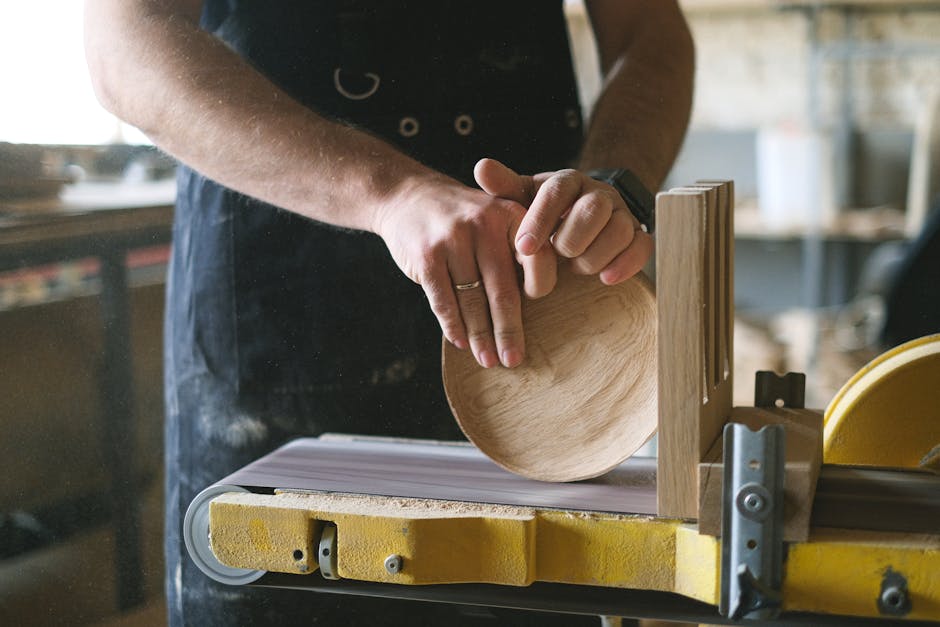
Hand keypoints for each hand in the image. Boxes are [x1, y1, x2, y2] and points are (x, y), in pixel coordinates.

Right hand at [374, 174, 553, 368]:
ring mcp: (453, 239)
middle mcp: (484, 224)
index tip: (538, 315)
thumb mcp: (496, 216)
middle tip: (513, 359)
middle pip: (503, 289)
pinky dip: (452, 325)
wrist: (408, 195)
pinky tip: (460, 342)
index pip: (538, 260)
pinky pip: (444, 301)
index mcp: (511, 214)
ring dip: (480, 336)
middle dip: (508, 330)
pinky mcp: (427, 256)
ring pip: (472, 300)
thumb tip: (538, 304)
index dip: (540, 290)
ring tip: (488, 359)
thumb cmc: (463, 218)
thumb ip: (520, 248)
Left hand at [474, 159, 653, 292]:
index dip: (541, 220)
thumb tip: (482, 167)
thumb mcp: (522, 200)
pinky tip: (605, 278)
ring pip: (620, 229)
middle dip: (572, 238)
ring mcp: (621, 215)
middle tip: (558, 255)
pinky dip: (626, 264)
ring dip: (594, 255)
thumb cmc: (544, 214)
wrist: (578, 221)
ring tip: (576, 267)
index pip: (557, 192)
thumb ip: (504, 187)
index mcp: (568, 182)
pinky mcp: (637, 236)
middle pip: (594, 208)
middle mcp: (598, 194)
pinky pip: (642, 247)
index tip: (523, 248)